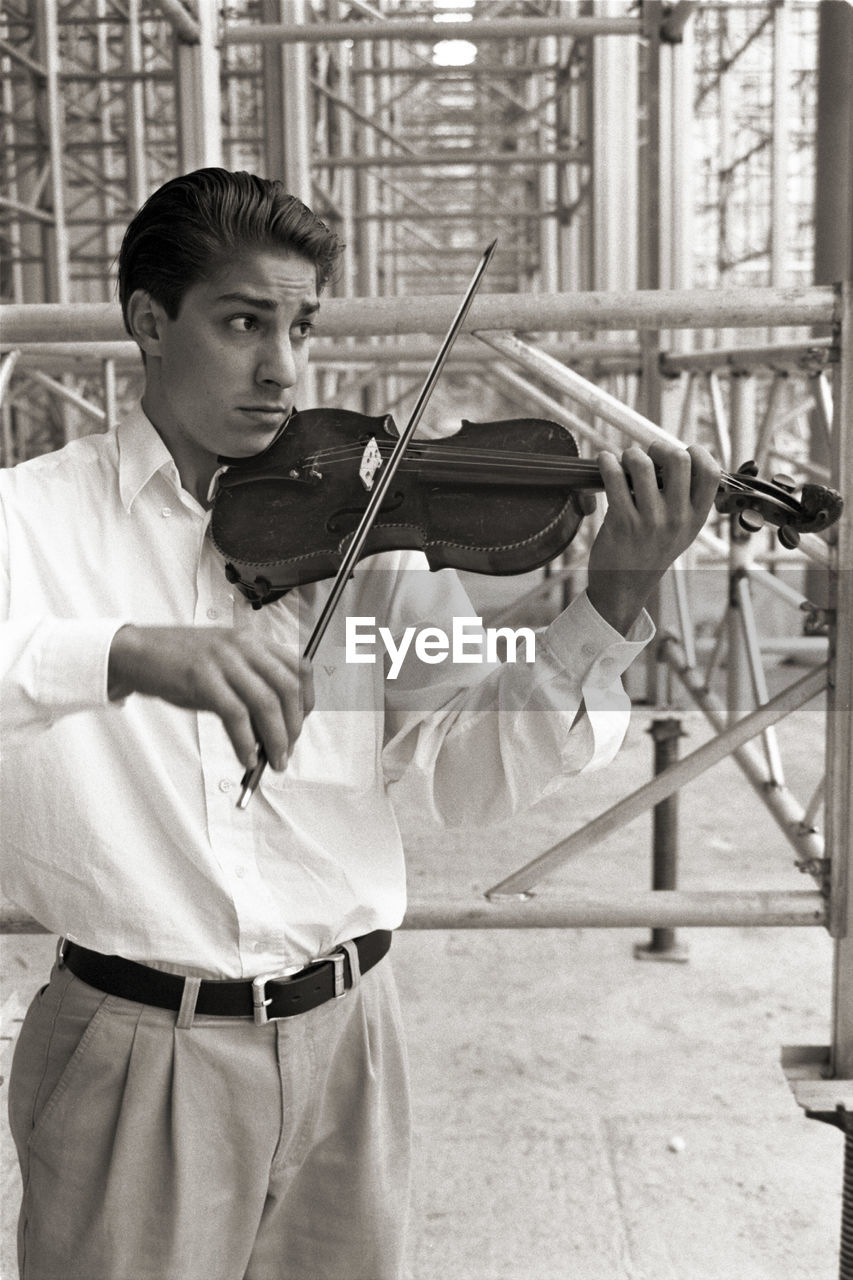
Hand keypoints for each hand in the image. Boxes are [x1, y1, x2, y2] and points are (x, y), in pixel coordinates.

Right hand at [108, 625, 313, 770]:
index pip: (298, 667)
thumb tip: (271, 730)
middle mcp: (242, 645)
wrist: (135, 652)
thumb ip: (248, 688)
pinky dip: (245, 741)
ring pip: (266, 702)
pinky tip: (245, 756)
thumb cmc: (178, 663)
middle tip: (286, 751)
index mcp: (251, 641)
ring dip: (275, 738)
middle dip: (293, 726)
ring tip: (274, 761)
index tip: (301, 724)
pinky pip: (235, 715)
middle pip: (287, 688)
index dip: (307, 700)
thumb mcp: (222, 666)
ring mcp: (223, 660)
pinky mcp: (202, 677)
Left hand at [586, 442, 719, 634]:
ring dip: (630, 454)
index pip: (711, 473)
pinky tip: (605, 461)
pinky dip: (607, 462)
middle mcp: (677, 519)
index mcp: (696, 518)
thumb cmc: (649, 552)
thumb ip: (685, 499)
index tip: (682, 452)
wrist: (624, 587)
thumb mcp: (680, 531)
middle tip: (648, 454)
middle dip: (659, 447)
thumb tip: (676, 456)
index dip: (698, 453)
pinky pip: (614, 478)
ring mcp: (650, 521)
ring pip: (642, 464)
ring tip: (624, 461)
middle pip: (678, 459)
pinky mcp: (622, 523)